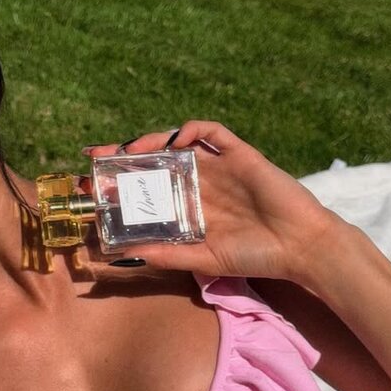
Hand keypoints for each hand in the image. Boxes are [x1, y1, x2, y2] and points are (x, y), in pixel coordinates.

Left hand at [86, 121, 340, 282]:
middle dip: (125, 158)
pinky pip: (212, 133)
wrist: (298, 246)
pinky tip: (175, 141)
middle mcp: (199, 184)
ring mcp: (218, 167)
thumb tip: (123, 254)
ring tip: (128, 148)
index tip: (92, 184)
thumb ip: (165, 255)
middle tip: (97, 158)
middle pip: (154, 163)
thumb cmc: (253, 256)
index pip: (147, 190)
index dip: (121, 183)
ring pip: (177, 145)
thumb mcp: (201, 259)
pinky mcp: (239, 155)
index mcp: (188, 208)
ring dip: (151, 142)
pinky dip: (191, 130)